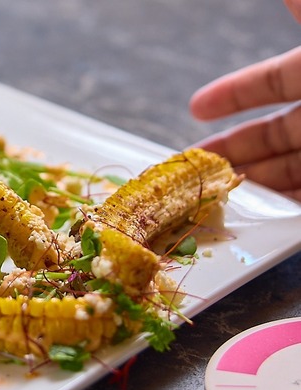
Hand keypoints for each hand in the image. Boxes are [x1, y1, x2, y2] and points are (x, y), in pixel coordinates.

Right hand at [188, 1, 300, 200]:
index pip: (274, 81)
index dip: (232, 94)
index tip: (195, 108)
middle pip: (275, 134)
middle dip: (231, 150)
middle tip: (191, 169)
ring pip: (289, 171)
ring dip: (251, 184)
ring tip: (214, 198)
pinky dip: (281, 210)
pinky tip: (256, 217)